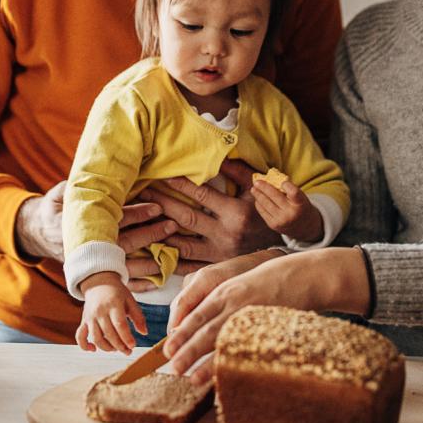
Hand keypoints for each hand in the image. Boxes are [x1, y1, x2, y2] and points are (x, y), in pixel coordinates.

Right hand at [18, 182, 180, 267]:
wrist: (35, 232)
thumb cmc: (54, 206)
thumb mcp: (61, 191)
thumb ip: (79, 185)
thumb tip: (100, 171)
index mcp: (76, 223)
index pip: (113, 217)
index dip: (136, 213)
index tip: (158, 206)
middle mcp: (83, 246)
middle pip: (123, 242)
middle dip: (150, 234)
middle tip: (173, 225)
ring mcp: (87, 264)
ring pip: (123, 265)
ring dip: (150, 261)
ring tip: (174, 254)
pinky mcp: (91, 276)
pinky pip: (117, 283)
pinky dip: (137, 284)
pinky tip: (157, 280)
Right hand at [77, 275, 141, 353]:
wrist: (99, 283)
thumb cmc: (117, 293)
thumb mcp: (130, 300)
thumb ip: (138, 316)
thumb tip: (144, 332)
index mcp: (113, 304)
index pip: (120, 324)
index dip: (126, 337)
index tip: (133, 346)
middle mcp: (100, 311)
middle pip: (109, 334)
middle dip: (120, 346)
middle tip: (128, 351)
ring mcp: (90, 317)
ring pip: (96, 338)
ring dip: (107, 348)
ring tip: (116, 349)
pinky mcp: (84, 321)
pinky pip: (80, 336)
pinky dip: (85, 346)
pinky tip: (94, 350)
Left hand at [141, 160, 279, 263]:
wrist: (280, 244)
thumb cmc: (264, 211)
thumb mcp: (255, 188)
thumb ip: (237, 171)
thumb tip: (217, 155)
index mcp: (236, 213)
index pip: (202, 196)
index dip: (181, 185)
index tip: (163, 175)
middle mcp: (225, 235)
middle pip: (186, 218)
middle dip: (163, 203)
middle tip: (143, 191)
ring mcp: (219, 254)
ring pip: (182, 245)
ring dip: (160, 232)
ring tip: (142, 219)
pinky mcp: (216, 267)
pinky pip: (188, 266)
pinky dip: (170, 259)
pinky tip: (153, 250)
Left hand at [165, 247, 369, 384]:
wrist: (303, 275)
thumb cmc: (270, 284)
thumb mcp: (241, 288)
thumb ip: (222, 305)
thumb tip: (202, 332)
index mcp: (224, 290)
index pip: (195, 310)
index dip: (180, 329)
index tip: (167, 346)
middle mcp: (232, 298)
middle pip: (201, 324)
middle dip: (183, 345)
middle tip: (169, 363)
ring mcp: (247, 311)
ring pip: (215, 336)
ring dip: (196, 355)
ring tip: (181, 372)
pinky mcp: (262, 323)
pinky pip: (238, 345)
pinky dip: (224, 360)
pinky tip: (214, 373)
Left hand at [252, 179, 321, 242]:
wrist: (305, 227)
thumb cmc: (300, 206)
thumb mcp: (301, 198)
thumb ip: (289, 189)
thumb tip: (270, 179)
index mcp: (301, 203)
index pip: (294, 193)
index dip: (287, 186)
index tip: (282, 182)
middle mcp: (291, 213)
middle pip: (275, 196)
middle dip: (264, 187)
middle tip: (257, 182)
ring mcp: (282, 220)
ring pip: (266, 204)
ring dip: (258, 195)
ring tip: (253, 189)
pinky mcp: (274, 225)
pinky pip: (263, 212)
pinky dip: (259, 204)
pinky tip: (257, 199)